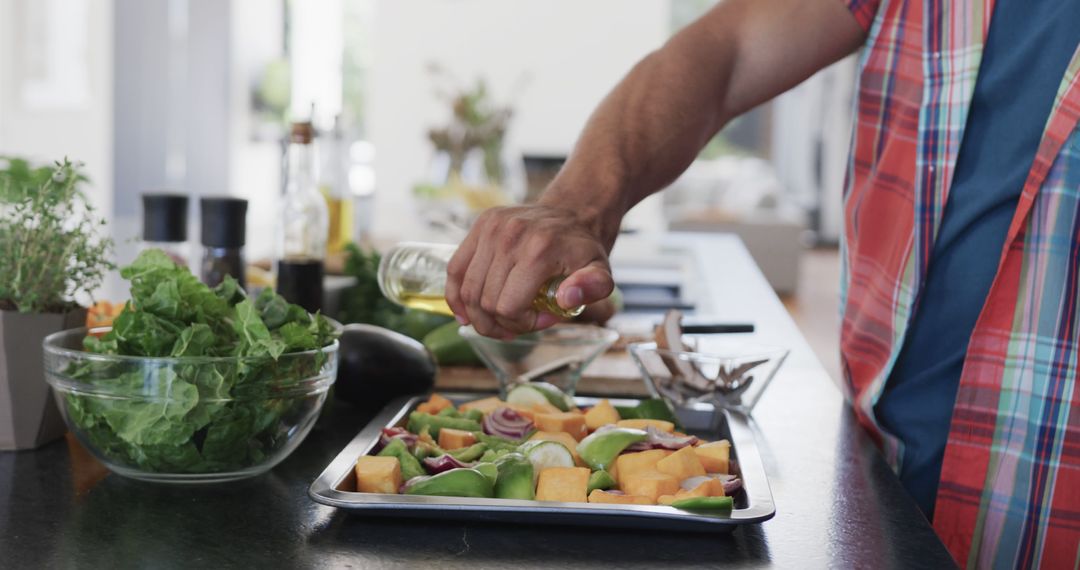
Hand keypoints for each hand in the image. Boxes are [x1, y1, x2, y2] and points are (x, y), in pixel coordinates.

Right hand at [446, 204, 615, 338]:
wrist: (573, 212)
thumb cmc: (583, 249)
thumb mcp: (602, 272)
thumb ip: (592, 288)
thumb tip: (566, 299)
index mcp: (538, 250)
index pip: (508, 307)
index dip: (521, 325)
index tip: (542, 319)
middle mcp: (510, 236)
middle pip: (485, 302)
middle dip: (500, 324)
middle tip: (520, 323)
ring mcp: (491, 228)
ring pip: (468, 290)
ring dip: (479, 315)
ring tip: (499, 320)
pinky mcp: (480, 226)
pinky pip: (455, 269)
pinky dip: (455, 296)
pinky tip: (465, 313)